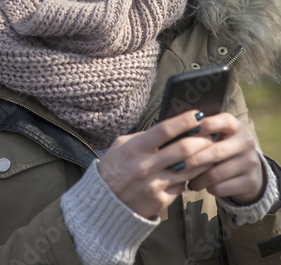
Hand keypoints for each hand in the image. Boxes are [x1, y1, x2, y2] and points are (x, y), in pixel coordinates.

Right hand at [98, 110, 213, 218]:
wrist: (103, 202)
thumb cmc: (114, 167)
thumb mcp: (122, 145)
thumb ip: (145, 136)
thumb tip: (171, 127)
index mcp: (135, 148)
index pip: (165, 130)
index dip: (184, 121)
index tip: (198, 114)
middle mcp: (145, 167)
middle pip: (183, 150)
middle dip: (202, 140)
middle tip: (211, 133)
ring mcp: (154, 186)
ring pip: (189, 169)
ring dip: (204, 158)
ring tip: (211, 150)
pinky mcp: (160, 202)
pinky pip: (181, 186)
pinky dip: (189, 177)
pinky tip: (194, 170)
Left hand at [187, 112, 265, 204]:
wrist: (249, 170)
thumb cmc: (222, 147)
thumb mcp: (218, 135)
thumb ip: (202, 133)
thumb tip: (178, 135)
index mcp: (236, 126)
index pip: (224, 121)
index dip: (207, 125)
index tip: (190, 131)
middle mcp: (246, 142)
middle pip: (216, 152)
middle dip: (193, 160)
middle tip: (176, 166)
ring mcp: (250, 163)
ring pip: (216, 174)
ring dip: (197, 179)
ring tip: (188, 179)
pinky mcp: (251, 182)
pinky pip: (221, 188)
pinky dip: (208, 189)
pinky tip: (203, 186)